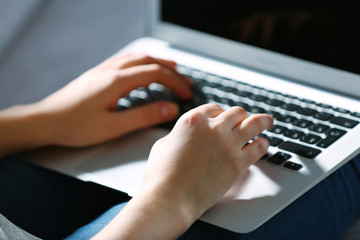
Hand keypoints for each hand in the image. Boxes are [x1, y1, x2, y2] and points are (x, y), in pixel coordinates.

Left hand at [37, 53, 192, 146]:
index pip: (155, 74)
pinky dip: (142, 62)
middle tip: (185, 81)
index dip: (175, 82)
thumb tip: (169, 109)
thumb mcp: (113, 126)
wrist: (45, 121)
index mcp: (116, 82)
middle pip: (148, 61)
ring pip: (136, 58)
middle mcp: (110, 71)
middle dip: (171, 70)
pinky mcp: (97, 75)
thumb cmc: (74, 126)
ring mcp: (102, 71)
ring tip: (171, 69)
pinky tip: (142, 70)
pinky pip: (125, 61)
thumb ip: (143, 116)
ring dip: (157, 62)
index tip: (186, 93)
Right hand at [144, 103, 272, 223]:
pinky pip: (259, 147)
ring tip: (268, 121)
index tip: (224, 118)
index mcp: (193, 120)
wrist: (170, 198)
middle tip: (245, 119)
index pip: (214, 108)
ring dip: (263, 121)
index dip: (221, 113)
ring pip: (254, 124)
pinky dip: (263, 144)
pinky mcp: (238, 163)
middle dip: (241, 116)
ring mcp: (228, 144)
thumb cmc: (161, 175)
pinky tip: (264, 144)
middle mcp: (213, 128)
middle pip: (236, 112)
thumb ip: (179, 135)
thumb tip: (183, 137)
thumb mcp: (163, 145)